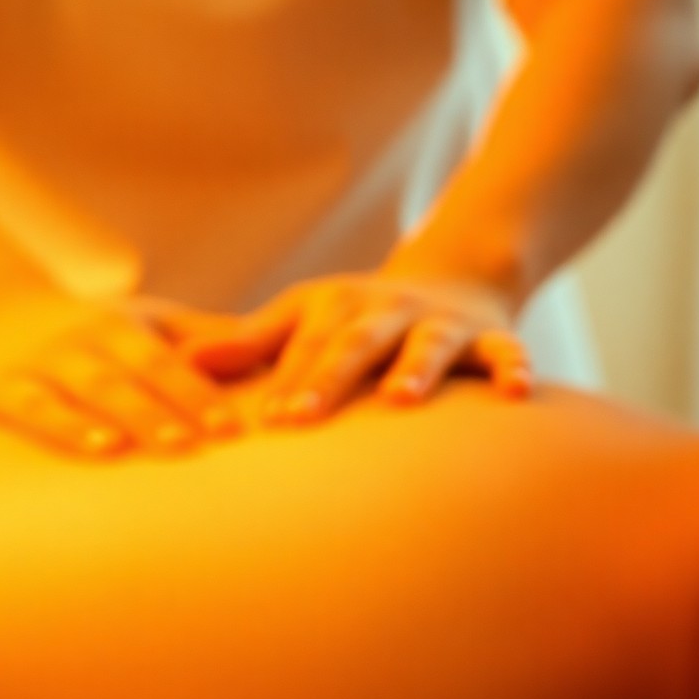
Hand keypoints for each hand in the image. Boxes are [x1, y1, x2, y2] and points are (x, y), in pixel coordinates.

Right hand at [0, 289, 242, 456]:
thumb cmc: (89, 330)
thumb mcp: (143, 322)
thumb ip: (202, 340)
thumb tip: (275, 352)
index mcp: (122, 328)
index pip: (169, 360)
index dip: (202, 391)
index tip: (237, 428)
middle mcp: (84, 342)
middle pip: (135, 374)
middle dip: (174, 406)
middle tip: (211, 442)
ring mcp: (42, 364)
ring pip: (89, 389)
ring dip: (129, 416)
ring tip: (166, 443)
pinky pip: (34, 409)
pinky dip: (65, 427)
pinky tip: (99, 449)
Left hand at [182, 271, 531, 426]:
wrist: (454, 276)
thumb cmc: (356, 316)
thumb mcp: (303, 319)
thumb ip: (249, 343)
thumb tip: (181, 361)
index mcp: (334, 309)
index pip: (302, 349)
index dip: (282, 382)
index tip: (260, 422)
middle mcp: (384, 311)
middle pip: (353, 344)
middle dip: (327, 378)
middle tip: (298, 417)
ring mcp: (438, 323)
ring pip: (428, 344)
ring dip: (416, 369)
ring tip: (403, 399)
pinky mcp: (488, 336)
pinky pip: (504, 352)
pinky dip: (512, 368)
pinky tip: (517, 393)